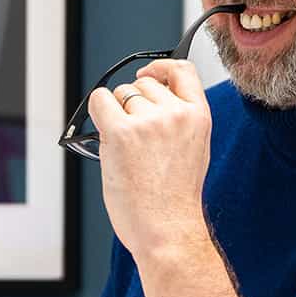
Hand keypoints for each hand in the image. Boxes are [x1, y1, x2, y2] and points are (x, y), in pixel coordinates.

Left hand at [87, 59, 212, 262]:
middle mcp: (175, 113)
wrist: (167, 229)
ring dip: (116, 115)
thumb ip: (178, 121)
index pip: (182, 71)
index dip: (161, 67)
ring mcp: (148, 121)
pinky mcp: (120, 132)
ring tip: (126, 149)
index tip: (148, 73)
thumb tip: (148, 101)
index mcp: (198, 117)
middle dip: (133, 104)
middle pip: (143, 84)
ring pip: (121, 95)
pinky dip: (98, 113)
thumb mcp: (193, 151)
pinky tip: (105, 136)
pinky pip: (100, 102)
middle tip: (134, 138)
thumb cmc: (175, 201)